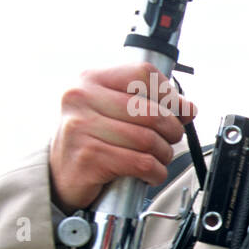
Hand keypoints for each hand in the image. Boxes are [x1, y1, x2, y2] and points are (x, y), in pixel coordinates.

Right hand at [49, 64, 195, 211]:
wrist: (61, 174)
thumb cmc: (93, 139)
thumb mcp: (115, 111)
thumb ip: (150, 103)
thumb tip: (188, 108)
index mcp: (90, 79)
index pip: (143, 74)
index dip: (169, 94)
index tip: (177, 110)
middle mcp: (81, 98)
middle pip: (152, 112)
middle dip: (172, 131)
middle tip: (169, 140)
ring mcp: (81, 127)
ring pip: (149, 140)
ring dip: (164, 155)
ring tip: (157, 158)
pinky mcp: (88, 157)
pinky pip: (141, 163)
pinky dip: (155, 172)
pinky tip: (150, 173)